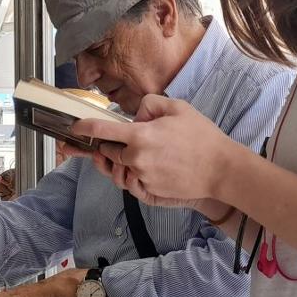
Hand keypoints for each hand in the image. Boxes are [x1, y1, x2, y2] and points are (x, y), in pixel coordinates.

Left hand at [72, 95, 241, 207]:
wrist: (221, 169)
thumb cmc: (202, 137)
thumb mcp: (177, 107)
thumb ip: (149, 105)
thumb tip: (135, 117)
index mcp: (139, 136)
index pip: (101, 130)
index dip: (84, 127)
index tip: (75, 127)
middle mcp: (136, 158)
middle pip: (108, 152)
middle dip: (113, 145)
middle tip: (130, 139)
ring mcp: (142, 177)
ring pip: (120, 169)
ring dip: (125, 162)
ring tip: (145, 154)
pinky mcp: (150, 191)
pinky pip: (133, 183)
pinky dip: (137, 175)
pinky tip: (154, 167)